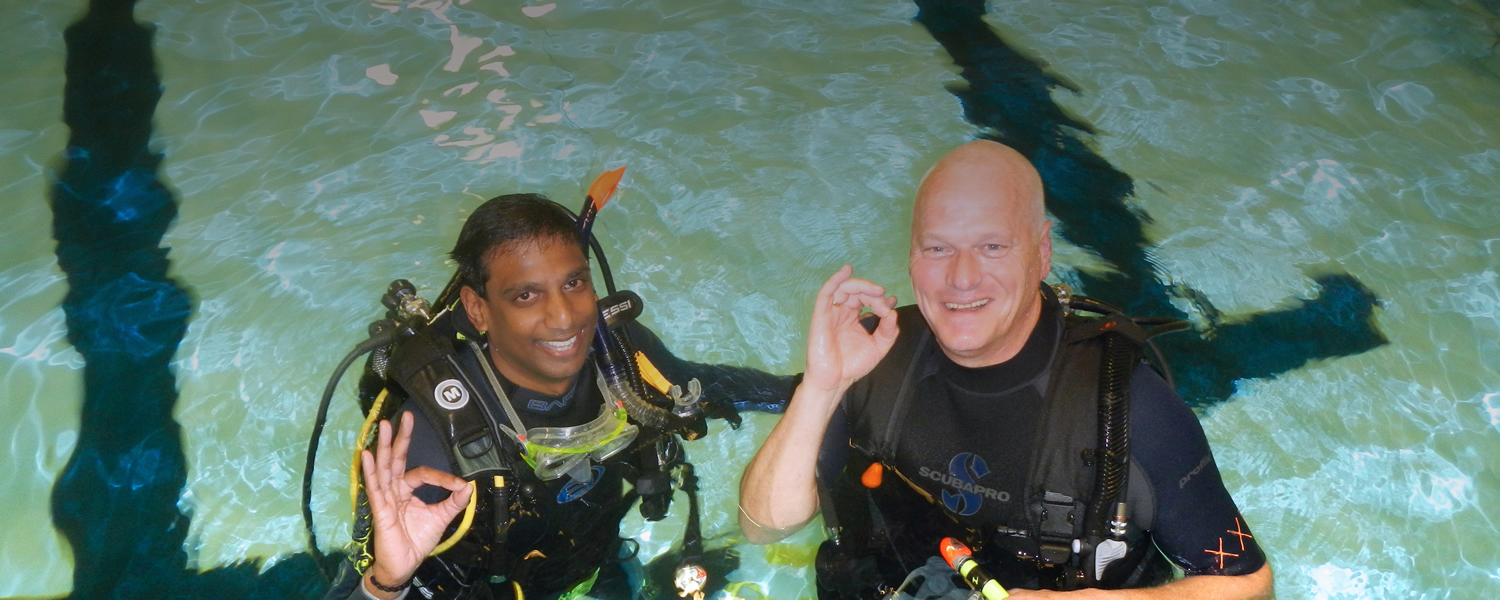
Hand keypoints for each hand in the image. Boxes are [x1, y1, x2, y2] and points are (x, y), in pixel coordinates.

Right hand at [361, 414, 472, 591]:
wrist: (405, 563)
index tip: (458, 485)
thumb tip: (468, 485)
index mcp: (407, 490)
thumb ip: (454, 502)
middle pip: (396, 459)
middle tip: (405, 416)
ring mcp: (384, 498)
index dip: (442, 477)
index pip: (422, 473)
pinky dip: (370, 471)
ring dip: (383, 446)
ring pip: (384, 467)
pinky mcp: (379, 509)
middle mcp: (394, 490)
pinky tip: (367, 455)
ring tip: (383, 426)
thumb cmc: (417, 540)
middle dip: (400, 437)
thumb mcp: (441, 518)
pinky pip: (374, 487)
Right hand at [801, 265, 898, 394]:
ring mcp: (831, 313)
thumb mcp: (878, 347)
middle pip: (856, 292)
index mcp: (853, 318)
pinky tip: (846, 271)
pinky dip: (835, 280)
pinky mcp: (821, 316)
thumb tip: (893, 313)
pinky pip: (826, 293)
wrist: (834, 381)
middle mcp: (842, 313)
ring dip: (861, 286)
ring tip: (875, 292)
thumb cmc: (852, 366)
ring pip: (844, 288)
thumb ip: (888, 331)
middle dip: (872, 292)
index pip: (866, 300)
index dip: (880, 298)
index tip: (892, 302)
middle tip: (883, 297)